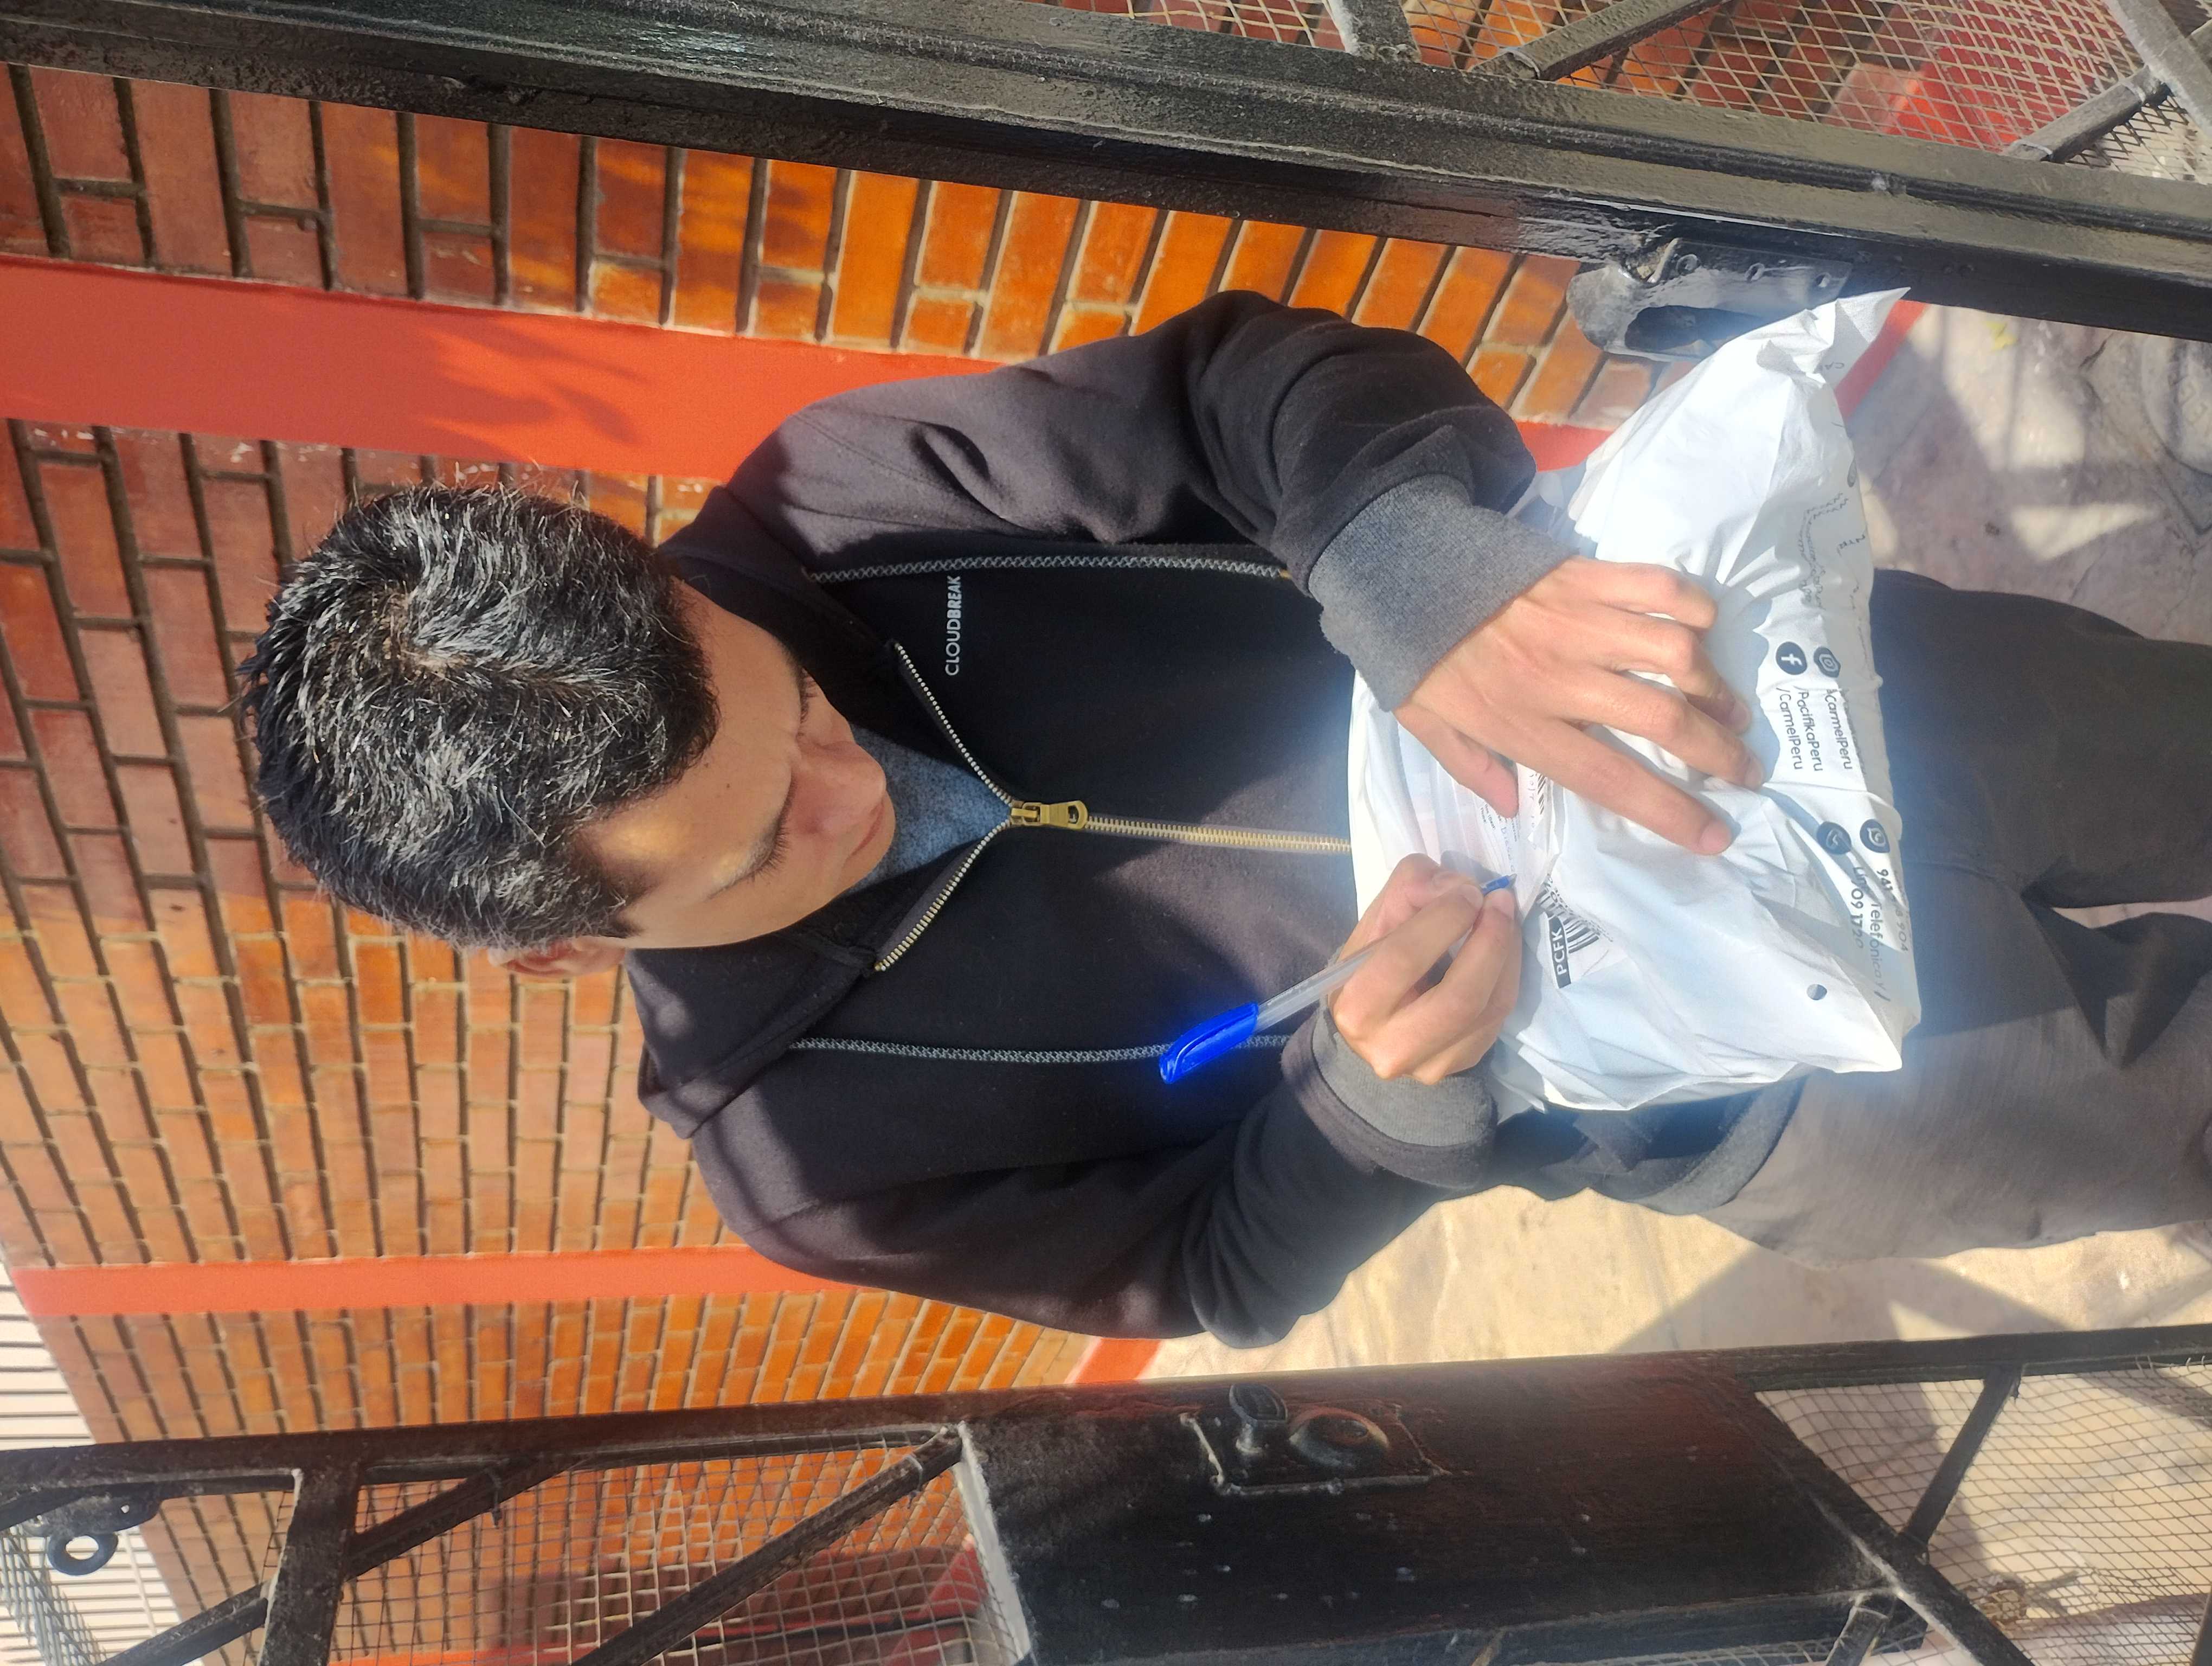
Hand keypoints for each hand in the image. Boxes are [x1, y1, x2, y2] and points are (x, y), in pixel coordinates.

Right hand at [1327, 856, 1519, 1084]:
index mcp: (1356, 1005)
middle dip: (1490, 940)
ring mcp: (1429, 1065)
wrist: (1375, 1020)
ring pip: (1489, 1009)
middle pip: (1460, 997)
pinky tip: (1502, 951)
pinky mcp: (1460, 1066)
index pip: (1404, 959)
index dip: (1445, 919)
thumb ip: (1412, 886)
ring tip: (1505, 919)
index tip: (1469, 892)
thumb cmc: (1374, 960)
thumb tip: (1459, 889)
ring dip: (1507, 955)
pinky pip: (1498, 1020)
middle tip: (1499, 902)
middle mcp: (1390, 1047)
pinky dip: (1508, 977)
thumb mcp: (1379, 915)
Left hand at [1394, 559, 1759, 854]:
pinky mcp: (1587, 574)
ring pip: (1674, 653)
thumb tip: (1511, 806)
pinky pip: (1660, 588)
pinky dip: (1694, 607)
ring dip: (1714, 685)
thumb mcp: (1425, 723)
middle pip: (1661, 719)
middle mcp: (1560, 677)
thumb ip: (1471, 766)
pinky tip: (1704, 631)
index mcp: (1522, 723)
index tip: (1715, 837)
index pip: (1610, 779)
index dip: (1669, 812)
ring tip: (1728, 709)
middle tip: (1747, 770)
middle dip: (1718, 752)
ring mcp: (1579, 621)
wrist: (1402, 567)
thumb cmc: (1417, 653)